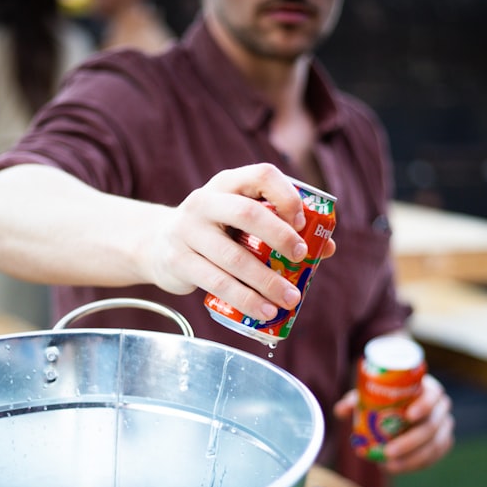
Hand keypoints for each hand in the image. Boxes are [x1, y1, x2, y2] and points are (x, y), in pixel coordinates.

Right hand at [145, 163, 336, 320]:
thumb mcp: (241, 220)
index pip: (262, 175)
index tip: (303, 224)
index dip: (287, 197)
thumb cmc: (215, 231)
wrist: (158, 244)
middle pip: (247, 213)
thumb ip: (279, 228)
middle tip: (302, 258)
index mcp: (228, 184)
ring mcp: (188, 231)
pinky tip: (264, 311)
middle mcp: (205, 202)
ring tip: (290, 299)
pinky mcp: (178, 261)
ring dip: (266, 281)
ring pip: (233, 257)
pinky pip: (217, 283)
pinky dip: (245, 299)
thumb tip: (328, 248)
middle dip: (281, 237)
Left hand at [334, 374, 454, 474]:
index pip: (433, 396)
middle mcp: (441, 407)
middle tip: (388, 452)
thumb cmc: (386, 397)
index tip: (408, 416)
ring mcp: (444, 426)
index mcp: (428, 389)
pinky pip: (433, 457)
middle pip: (432, 426)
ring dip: (412, 459)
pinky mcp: (442, 443)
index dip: (424, 405)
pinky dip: (416, 464)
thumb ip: (356, 400)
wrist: (402, 409)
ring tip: (388, 466)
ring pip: (434, 446)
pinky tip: (397, 468)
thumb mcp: (371, 395)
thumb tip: (341, 411)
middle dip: (410, 442)